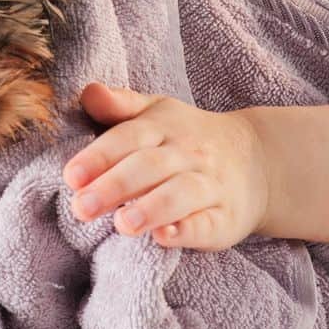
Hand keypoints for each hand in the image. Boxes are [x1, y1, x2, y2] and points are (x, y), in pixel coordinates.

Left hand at [63, 82, 269, 250]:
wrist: (256, 158)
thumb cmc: (186, 137)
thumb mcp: (155, 113)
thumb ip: (119, 104)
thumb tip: (88, 92)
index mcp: (164, 127)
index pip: (130, 137)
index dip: (100, 156)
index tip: (72, 176)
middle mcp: (187, 154)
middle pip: (151, 166)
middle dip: (115, 186)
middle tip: (81, 208)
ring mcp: (210, 186)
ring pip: (182, 194)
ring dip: (152, 209)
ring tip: (122, 224)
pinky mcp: (225, 218)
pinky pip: (209, 223)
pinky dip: (189, 231)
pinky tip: (166, 237)